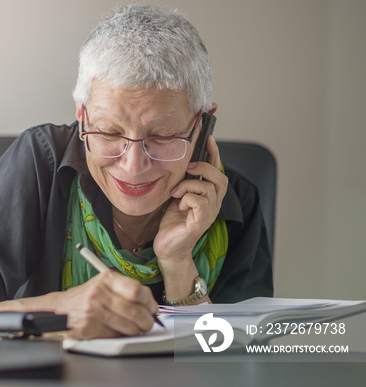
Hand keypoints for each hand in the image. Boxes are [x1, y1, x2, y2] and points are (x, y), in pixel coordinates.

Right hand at [53, 271, 157, 339]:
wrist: (58, 309)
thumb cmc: (85, 298)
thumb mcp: (103, 285)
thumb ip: (126, 290)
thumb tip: (150, 305)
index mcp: (105, 279)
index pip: (136, 290)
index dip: (148, 302)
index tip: (152, 308)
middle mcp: (98, 293)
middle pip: (135, 311)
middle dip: (147, 321)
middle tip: (148, 323)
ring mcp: (93, 311)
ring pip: (128, 326)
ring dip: (136, 330)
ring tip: (135, 329)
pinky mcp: (89, 327)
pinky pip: (116, 335)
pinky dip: (121, 336)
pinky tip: (118, 331)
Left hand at [154, 135, 227, 267]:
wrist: (167, 248)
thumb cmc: (172, 223)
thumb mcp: (177, 196)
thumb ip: (183, 182)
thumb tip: (181, 163)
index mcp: (209, 197)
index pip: (217, 171)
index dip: (215, 154)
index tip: (208, 138)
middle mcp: (214, 204)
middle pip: (219, 177)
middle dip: (203, 167)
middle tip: (186, 168)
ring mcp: (209, 214)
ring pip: (207, 187)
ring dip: (188, 186)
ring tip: (175, 194)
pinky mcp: (201, 222)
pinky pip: (199, 201)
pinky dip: (186, 199)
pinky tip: (178, 207)